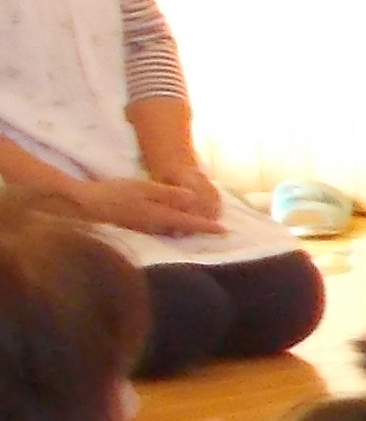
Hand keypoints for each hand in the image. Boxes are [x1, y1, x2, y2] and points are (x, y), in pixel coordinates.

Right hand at [78, 174, 219, 238]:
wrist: (84, 206)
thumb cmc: (114, 193)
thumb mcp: (144, 188)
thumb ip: (168, 194)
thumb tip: (193, 198)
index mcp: (160, 217)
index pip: (190, 223)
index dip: (208, 227)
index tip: (225, 231)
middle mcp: (155, 228)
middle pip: (183, 231)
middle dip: (198, 230)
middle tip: (216, 227)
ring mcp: (144, 231)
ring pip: (171, 232)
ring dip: (185, 230)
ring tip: (198, 225)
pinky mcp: (135, 230)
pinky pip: (159, 231)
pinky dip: (169, 228)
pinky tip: (170, 222)